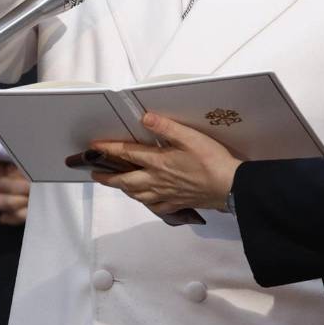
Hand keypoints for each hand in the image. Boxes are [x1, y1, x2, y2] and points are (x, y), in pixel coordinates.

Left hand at [90, 113, 240, 215]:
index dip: (109, 149)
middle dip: (108, 178)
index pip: (127, 154)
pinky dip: (145, 203)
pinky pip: (154, 207)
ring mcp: (166, 195)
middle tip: (95, 175)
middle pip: (126, 181)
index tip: (94, 147)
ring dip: (123, 189)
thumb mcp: (190, 137)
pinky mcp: (177, 204)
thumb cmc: (211, 160)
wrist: (229, 186)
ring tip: (117, 185)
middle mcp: (157, 180)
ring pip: (137, 195)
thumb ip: (166, 127)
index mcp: (158, 162)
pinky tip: (145, 200)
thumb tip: (145, 118)